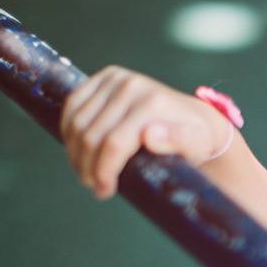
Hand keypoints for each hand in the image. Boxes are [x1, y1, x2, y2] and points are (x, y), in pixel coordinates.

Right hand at [59, 65, 234, 199]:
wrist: (196, 117)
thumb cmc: (196, 139)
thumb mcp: (197, 145)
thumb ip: (178, 141)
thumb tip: (149, 135)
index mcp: (152, 105)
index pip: (114, 143)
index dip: (103, 171)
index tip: (103, 191)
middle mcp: (132, 86)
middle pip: (92, 135)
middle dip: (87, 166)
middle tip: (93, 185)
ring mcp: (117, 78)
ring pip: (78, 122)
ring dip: (75, 152)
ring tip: (86, 172)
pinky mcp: (106, 76)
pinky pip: (73, 104)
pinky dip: (69, 130)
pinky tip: (77, 149)